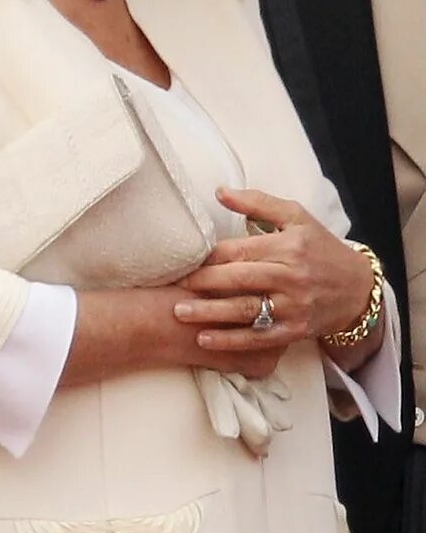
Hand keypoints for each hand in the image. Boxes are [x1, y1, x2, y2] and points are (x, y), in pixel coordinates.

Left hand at [176, 190, 373, 360]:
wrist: (359, 288)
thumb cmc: (321, 247)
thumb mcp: (297, 217)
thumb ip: (258, 203)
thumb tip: (220, 192)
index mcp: (289, 246)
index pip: (239, 251)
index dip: (208, 256)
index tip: (181, 260)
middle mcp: (291, 276)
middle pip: (239, 279)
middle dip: (203, 282)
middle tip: (173, 285)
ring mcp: (295, 305)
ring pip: (246, 309)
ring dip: (210, 313)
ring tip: (179, 312)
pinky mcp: (296, 329)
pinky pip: (259, 337)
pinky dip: (231, 340)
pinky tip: (203, 340)